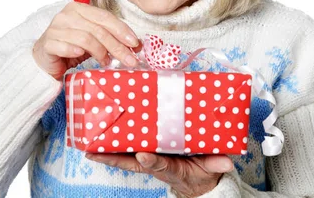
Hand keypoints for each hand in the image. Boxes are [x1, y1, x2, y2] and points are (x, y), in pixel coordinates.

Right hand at [32, 1, 140, 79]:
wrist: (45, 60)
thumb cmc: (71, 47)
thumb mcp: (93, 39)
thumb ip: (109, 37)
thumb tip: (134, 45)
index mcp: (79, 9)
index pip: (105, 17)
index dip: (122, 30)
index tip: (135, 44)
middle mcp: (67, 15)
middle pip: (98, 29)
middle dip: (117, 46)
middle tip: (129, 60)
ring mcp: (55, 28)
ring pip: (86, 38)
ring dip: (100, 52)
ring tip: (106, 62)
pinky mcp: (48, 43)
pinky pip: (66, 47)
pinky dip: (76, 52)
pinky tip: (82, 57)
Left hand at [85, 152, 233, 197]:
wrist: (196, 180)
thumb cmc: (201, 171)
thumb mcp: (211, 169)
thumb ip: (216, 163)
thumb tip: (226, 162)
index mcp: (170, 167)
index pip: (159, 164)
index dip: (151, 161)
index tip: (144, 156)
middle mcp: (154, 161)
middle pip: (130, 160)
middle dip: (110, 157)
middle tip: (91, 152)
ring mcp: (148, 155)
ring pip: (124, 153)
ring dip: (106, 149)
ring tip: (87, 141)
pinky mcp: (146, 148)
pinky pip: (128, 146)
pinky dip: (114, 142)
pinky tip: (100, 132)